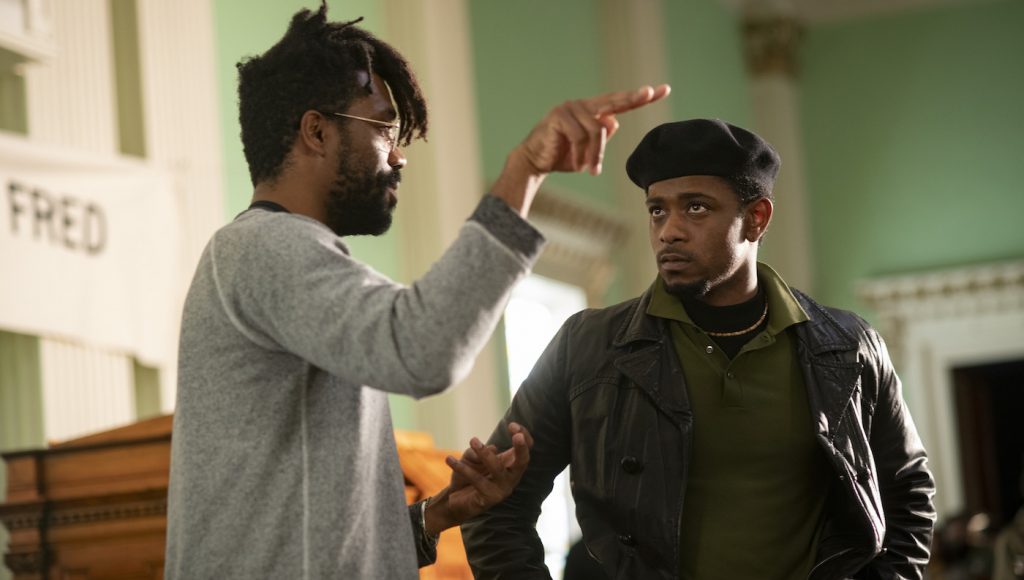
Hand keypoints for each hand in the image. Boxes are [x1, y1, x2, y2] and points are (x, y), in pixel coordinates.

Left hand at [423, 422, 533, 534]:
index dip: (523, 436)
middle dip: (521, 448)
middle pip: (523, 462)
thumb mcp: (471, 458)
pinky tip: (450, 459)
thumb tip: (491, 449)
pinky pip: (476, 480)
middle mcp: (510, 478)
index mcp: (510, 465)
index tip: (512, 424)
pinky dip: (462, 468)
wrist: (454, 501)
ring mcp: (501, 490)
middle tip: (516, 435)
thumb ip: (477, 451)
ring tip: (473, 440)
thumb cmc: (467, 476)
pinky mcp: (488, 499)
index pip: (525, 450)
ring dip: (485, 453)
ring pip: (497, 469)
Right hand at [491, 84, 670, 215]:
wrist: (534, 162)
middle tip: (649, 93)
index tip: (662, 90)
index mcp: (592, 111)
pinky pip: (581, 136)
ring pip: (597, 130)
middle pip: (614, 102)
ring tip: (591, 170)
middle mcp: (582, 105)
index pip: (620, 102)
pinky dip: (582, 155)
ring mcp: (570, 107)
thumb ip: (602, 137)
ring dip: (596, 155)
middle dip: (633, 98)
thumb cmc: (563, 156)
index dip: (640, 97)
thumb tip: (614, 122)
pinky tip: (579, 165)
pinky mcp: (559, 116)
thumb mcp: (588, 150)